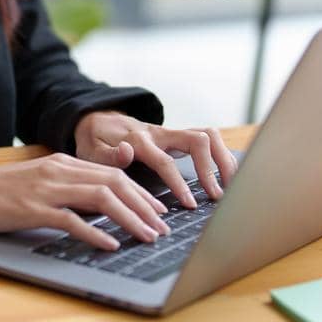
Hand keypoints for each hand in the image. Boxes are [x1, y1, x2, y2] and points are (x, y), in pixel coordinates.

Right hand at [0, 154, 169, 250]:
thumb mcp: (37, 183)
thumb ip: (66, 190)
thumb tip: (98, 210)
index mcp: (62, 163)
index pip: (112, 173)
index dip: (141, 192)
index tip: (159, 211)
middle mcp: (58, 171)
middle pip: (115, 183)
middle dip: (145, 206)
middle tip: (163, 228)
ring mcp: (46, 189)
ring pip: (101, 199)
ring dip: (130, 219)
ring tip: (148, 237)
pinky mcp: (31, 209)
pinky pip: (71, 220)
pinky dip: (95, 232)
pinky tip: (111, 245)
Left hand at [73, 112, 238, 209]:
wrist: (97, 118)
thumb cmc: (94, 140)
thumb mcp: (90, 149)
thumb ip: (108, 155)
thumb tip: (127, 152)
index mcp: (139, 140)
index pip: (165, 161)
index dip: (179, 183)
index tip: (190, 204)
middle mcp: (160, 133)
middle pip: (198, 139)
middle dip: (212, 168)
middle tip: (218, 196)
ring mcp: (172, 132)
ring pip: (208, 135)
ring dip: (223, 158)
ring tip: (231, 185)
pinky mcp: (178, 136)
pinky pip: (207, 139)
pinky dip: (221, 154)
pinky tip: (226, 174)